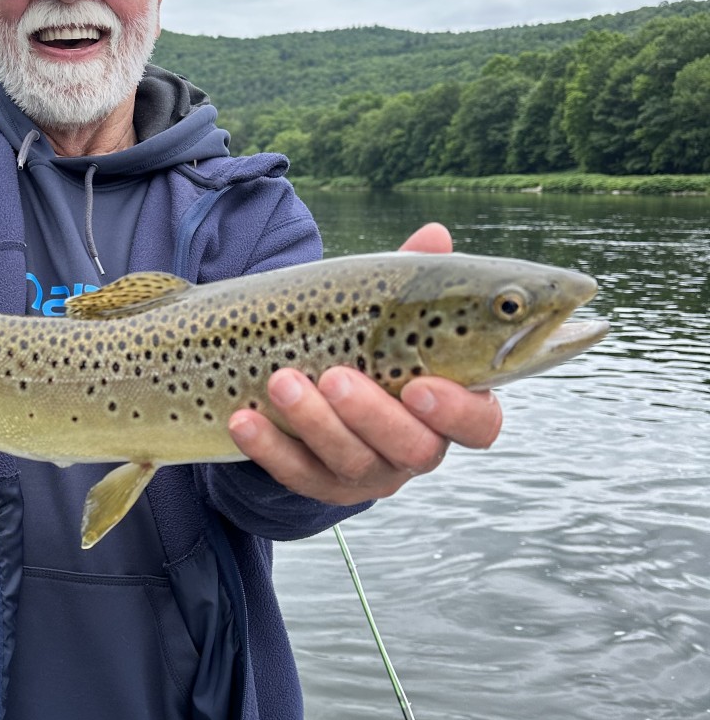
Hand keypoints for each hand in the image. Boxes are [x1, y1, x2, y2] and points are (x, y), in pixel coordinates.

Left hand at [226, 223, 502, 505]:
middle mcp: (417, 447)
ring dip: (314, 423)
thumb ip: (412, 281)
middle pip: (414, 449)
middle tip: (335, 376)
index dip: (456, 412)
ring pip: (352, 463)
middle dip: (371, 414)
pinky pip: (297, 475)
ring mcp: (369, 472)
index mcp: (449, 407)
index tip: (418, 385)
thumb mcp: (385, 309)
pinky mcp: (320, 484)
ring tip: (280, 381)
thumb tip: (434, 235)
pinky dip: (268, 448)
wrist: (309, 387)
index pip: (478, 425)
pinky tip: (242, 419)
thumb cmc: (364, 341)